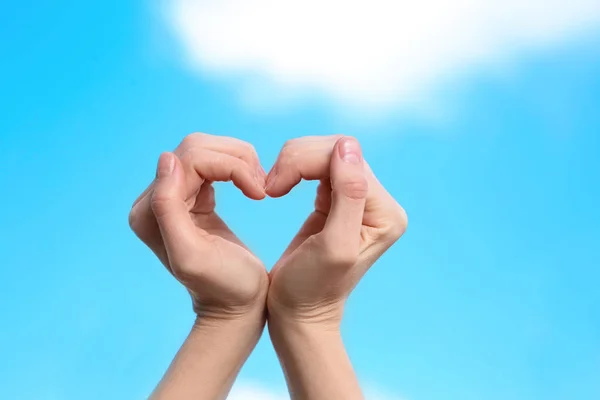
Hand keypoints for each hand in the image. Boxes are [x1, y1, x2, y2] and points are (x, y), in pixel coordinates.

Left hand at [129, 133, 268, 319]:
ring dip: (239, 161)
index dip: (229, 166)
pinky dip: (237, 169)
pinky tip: (251, 188)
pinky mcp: (193, 197)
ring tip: (259, 188)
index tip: (258, 192)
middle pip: (195, 148)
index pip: (189, 159)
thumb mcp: (192, 254)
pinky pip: (213, 164)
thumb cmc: (224, 287)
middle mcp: (154, 200)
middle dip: (235, 159)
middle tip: (260, 187)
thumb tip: (167, 158)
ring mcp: (174, 197)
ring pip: (206, 150)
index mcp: (148, 212)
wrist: (237, 307)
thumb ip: (167, 207)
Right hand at [265, 135, 407, 326]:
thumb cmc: (311, 288)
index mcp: (385, 213)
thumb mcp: (334, 245)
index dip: (307, 161)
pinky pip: (316, 166)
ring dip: (292, 164)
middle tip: (271, 187)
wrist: (297, 313)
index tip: (275, 187)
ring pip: (323, 154)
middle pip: (336, 151)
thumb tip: (347, 145)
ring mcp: (356, 200)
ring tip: (272, 188)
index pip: (347, 158)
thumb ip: (348, 194)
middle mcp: (377, 203)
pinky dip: (293, 170)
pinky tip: (280, 189)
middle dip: (297, 160)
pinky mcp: (334, 200)